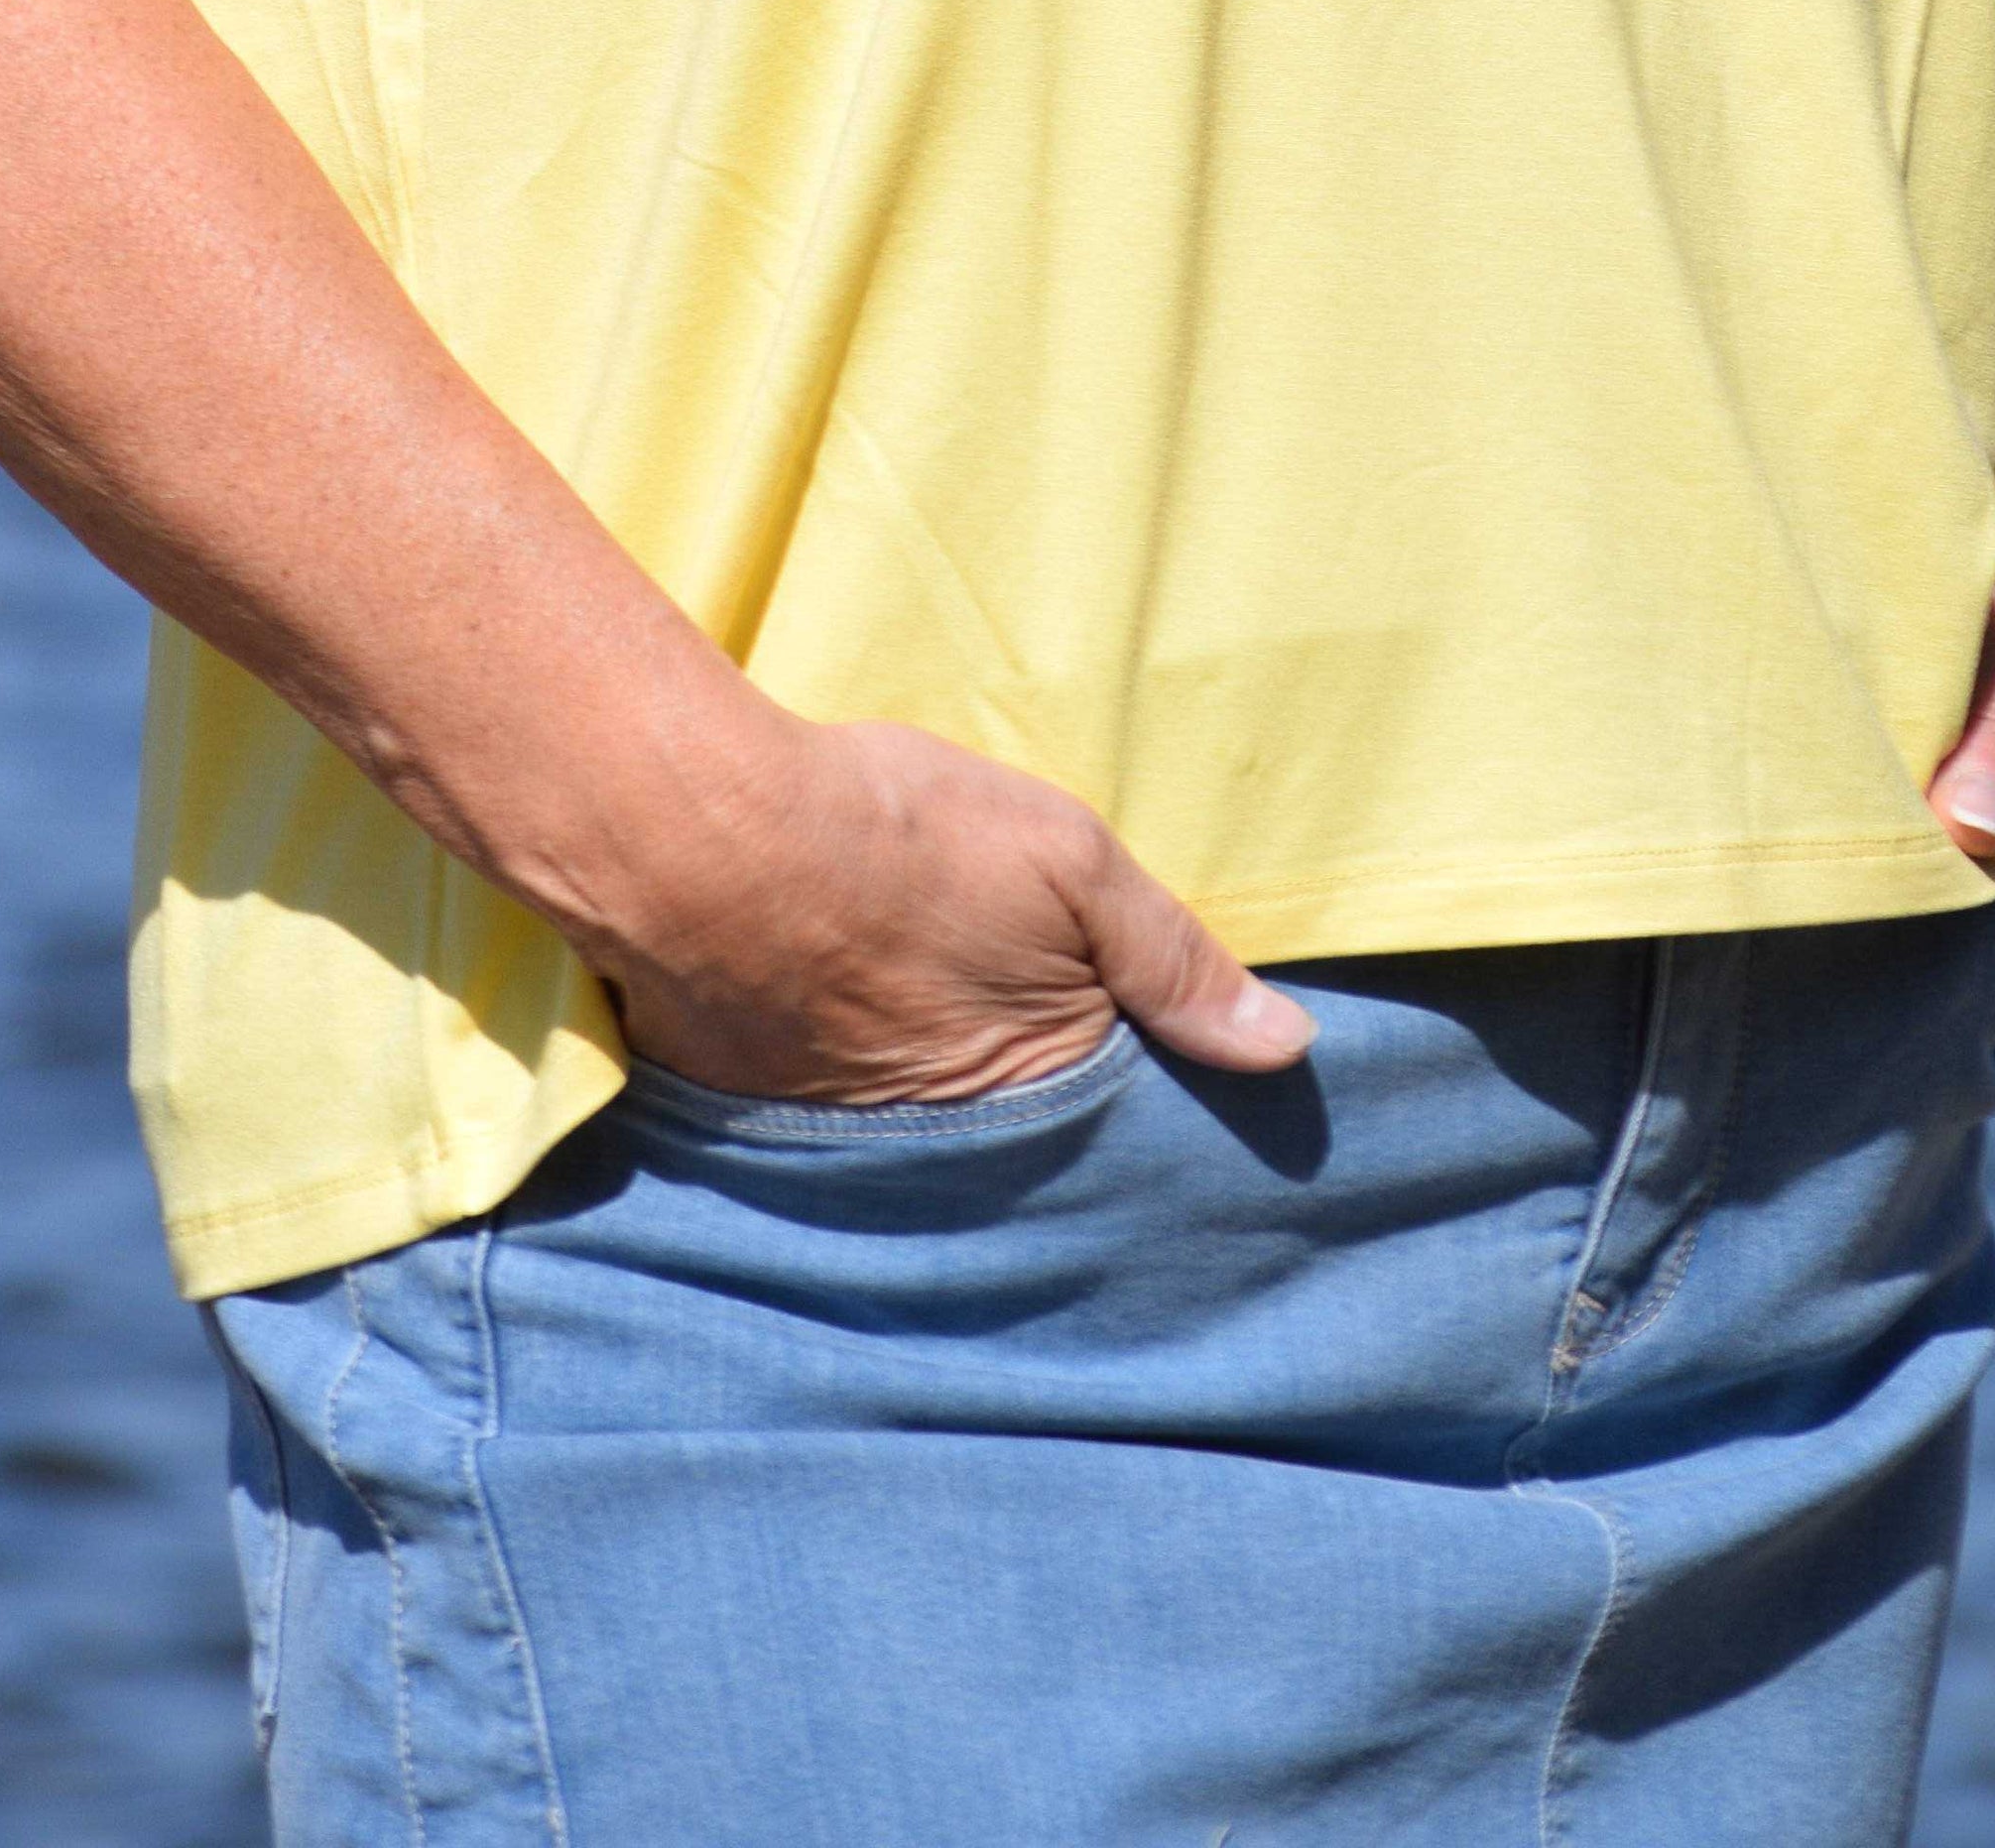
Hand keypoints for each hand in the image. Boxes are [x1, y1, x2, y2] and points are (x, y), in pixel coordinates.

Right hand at [592, 710, 1315, 1106]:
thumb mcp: (1067, 862)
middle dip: (1066, 1139)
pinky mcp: (782, 1134)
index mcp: (1044, 1093)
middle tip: (1077, 1087)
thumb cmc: (899, 836)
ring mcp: (864, 1151)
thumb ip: (1175, 956)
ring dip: (970, 1132)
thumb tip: (1291, 1052)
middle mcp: (959, 1156)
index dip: (1157, 1111)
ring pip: (951, 1158)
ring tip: (982, 1078)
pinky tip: (882, 1062)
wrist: (703, 842)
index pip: (1131, 1136)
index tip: (1179, 1094)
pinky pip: (860, 1146)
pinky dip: (880, 1116)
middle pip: (1039, 1159)